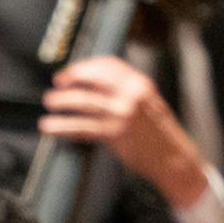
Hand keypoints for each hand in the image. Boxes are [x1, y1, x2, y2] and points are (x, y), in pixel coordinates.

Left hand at [42, 55, 209, 203]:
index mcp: (140, 84)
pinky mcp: (115, 134)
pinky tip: (51, 127)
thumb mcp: (147, 103)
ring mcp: (123, 114)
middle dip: (71, 78)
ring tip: (50, 102)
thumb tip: (94, 86)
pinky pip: (82, 127)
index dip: (86, 66)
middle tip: (58, 83)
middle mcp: (131, 95)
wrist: (173, 157)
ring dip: (62, 101)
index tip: (72, 71)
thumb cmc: (157, 133)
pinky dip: (62, 126)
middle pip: (93, 79)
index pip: (109, 65)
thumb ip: (126, 92)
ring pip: (84, 102)